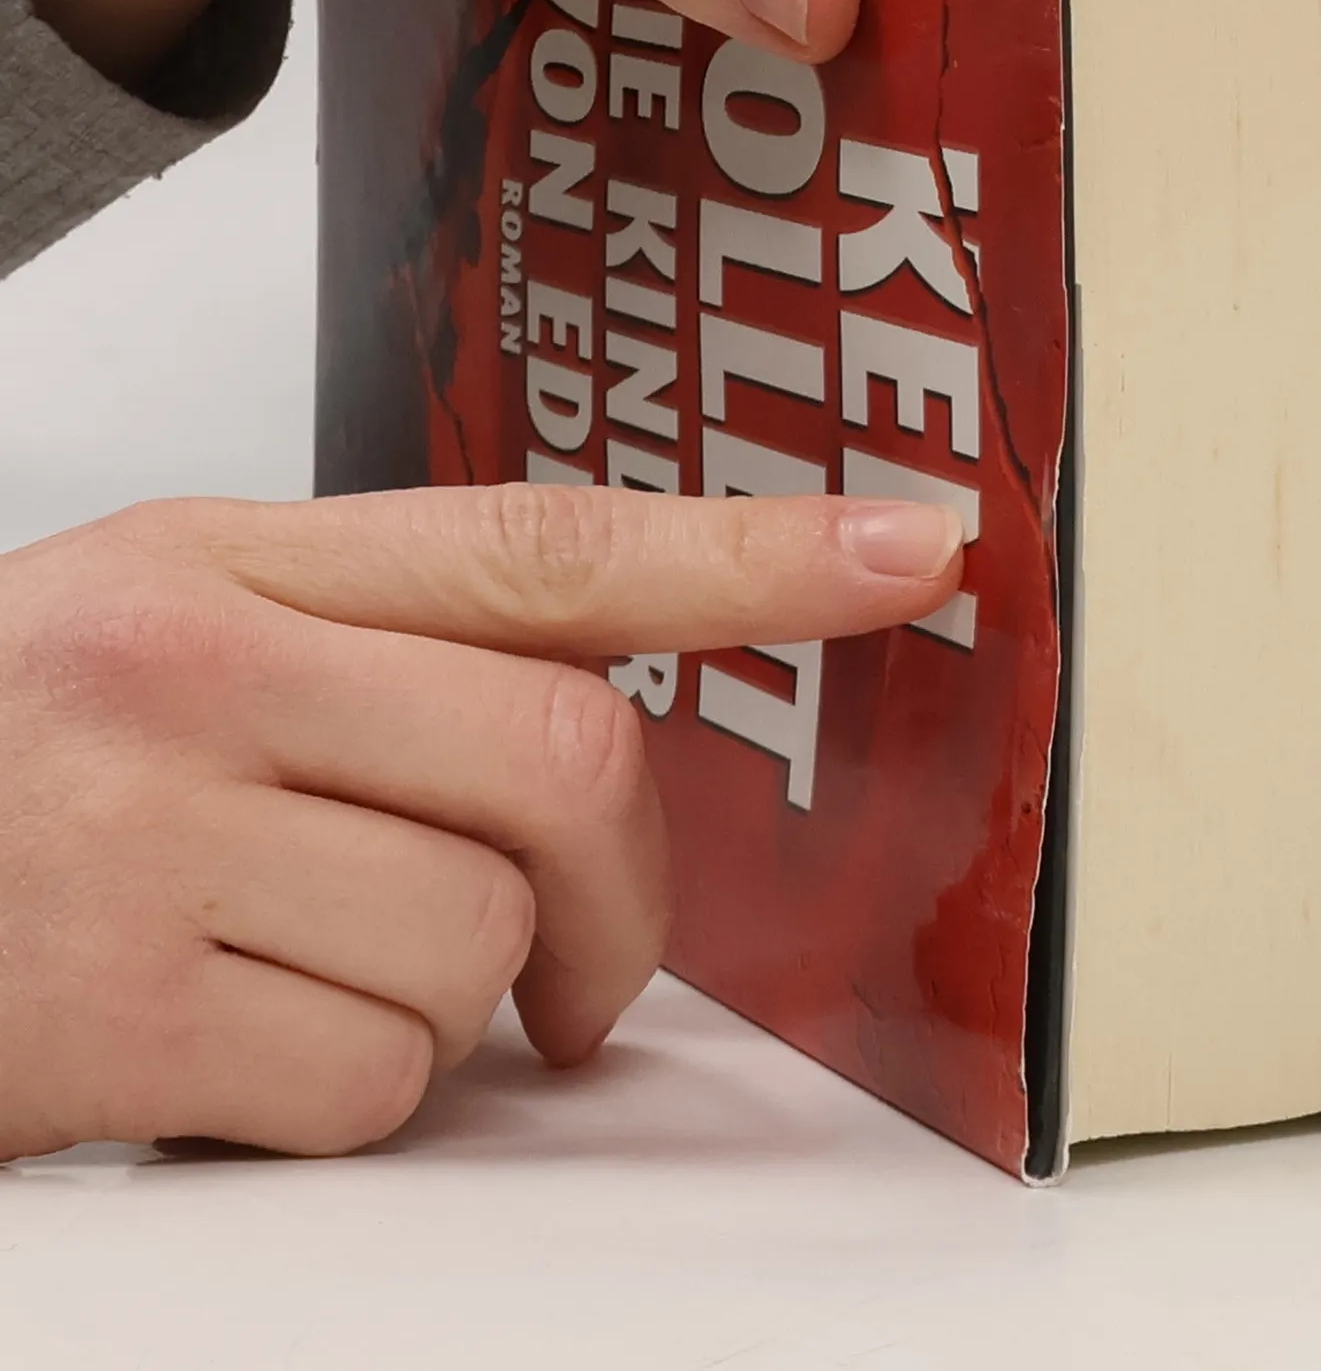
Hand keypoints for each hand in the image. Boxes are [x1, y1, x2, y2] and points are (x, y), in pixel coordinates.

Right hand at [0, 484, 960, 1159]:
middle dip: (623, 890)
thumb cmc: (6, 761)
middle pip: (571, 760)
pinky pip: (381, 1080)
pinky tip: (244, 1051)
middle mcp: (194, 669)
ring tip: (319, 974)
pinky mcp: (113, 1015)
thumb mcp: (176, 633)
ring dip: (459, 1001)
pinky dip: (359, 1096)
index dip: (758, 550)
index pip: (550, 539)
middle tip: (588, 958)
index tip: (914, 547)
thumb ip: (394, 654)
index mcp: (230, 560)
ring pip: (487, 941)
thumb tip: (608, 745)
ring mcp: (149, 838)